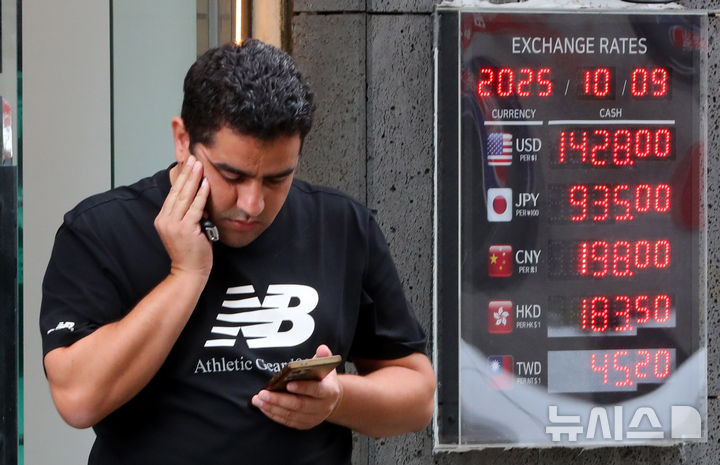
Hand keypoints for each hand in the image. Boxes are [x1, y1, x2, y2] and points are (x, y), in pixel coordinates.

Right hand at [154, 155, 212, 278]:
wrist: (189, 272)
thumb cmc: (191, 252)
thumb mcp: (185, 229)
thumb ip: (188, 214)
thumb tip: (199, 198)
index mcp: (163, 219)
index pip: (172, 194)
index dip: (180, 178)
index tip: (187, 164)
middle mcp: (165, 220)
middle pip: (177, 191)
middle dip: (186, 173)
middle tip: (192, 158)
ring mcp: (174, 224)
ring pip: (184, 197)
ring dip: (193, 179)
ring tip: (199, 165)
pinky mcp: (185, 229)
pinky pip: (195, 208)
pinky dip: (201, 195)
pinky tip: (205, 184)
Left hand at [251, 345, 342, 429]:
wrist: (330, 398)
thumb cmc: (324, 379)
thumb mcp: (326, 366)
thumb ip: (324, 357)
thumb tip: (322, 348)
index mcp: (330, 391)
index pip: (316, 390)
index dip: (303, 388)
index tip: (288, 384)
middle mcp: (323, 407)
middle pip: (299, 405)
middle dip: (279, 400)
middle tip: (262, 393)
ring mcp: (314, 418)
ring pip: (291, 415)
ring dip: (272, 408)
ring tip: (258, 399)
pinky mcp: (305, 424)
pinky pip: (287, 421)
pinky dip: (274, 414)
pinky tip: (263, 407)